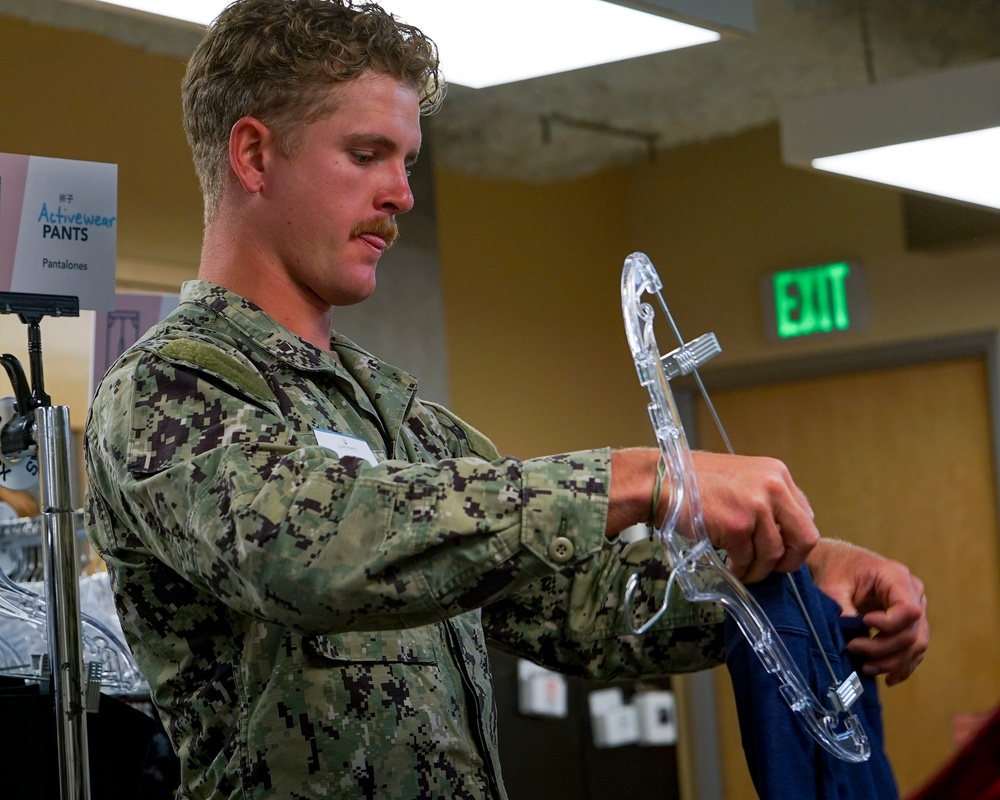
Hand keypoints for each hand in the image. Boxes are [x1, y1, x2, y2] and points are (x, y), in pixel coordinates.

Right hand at [686, 451, 819, 582]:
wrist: (661, 481)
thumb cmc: (692, 479)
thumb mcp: (740, 478)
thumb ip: (764, 498)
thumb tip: (779, 532)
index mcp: (777, 473)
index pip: (806, 516)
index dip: (794, 540)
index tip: (781, 551)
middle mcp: (773, 487)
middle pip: (805, 537)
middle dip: (790, 561)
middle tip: (773, 569)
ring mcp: (756, 506)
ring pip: (773, 554)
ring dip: (758, 569)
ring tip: (743, 570)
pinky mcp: (737, 526)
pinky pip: (747, 560)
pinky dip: (740, 570)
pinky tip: (729, 566)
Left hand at [807, 539, 928, 685]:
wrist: (838, 562)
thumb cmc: (836, 569)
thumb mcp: (833, 584)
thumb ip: (842, 608)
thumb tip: (850, 637)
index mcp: (896, 577)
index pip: (909, 610)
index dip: (889, 625)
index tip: (863, 624)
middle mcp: (913, 592)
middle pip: (912, 632)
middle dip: (883, 648)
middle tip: (853, 648)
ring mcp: (916, 608)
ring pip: (917, 644)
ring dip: (893, 661)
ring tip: (866, 667)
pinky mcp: (910, 623)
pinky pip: (915, 649)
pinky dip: (903, 665)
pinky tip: (888, 677)